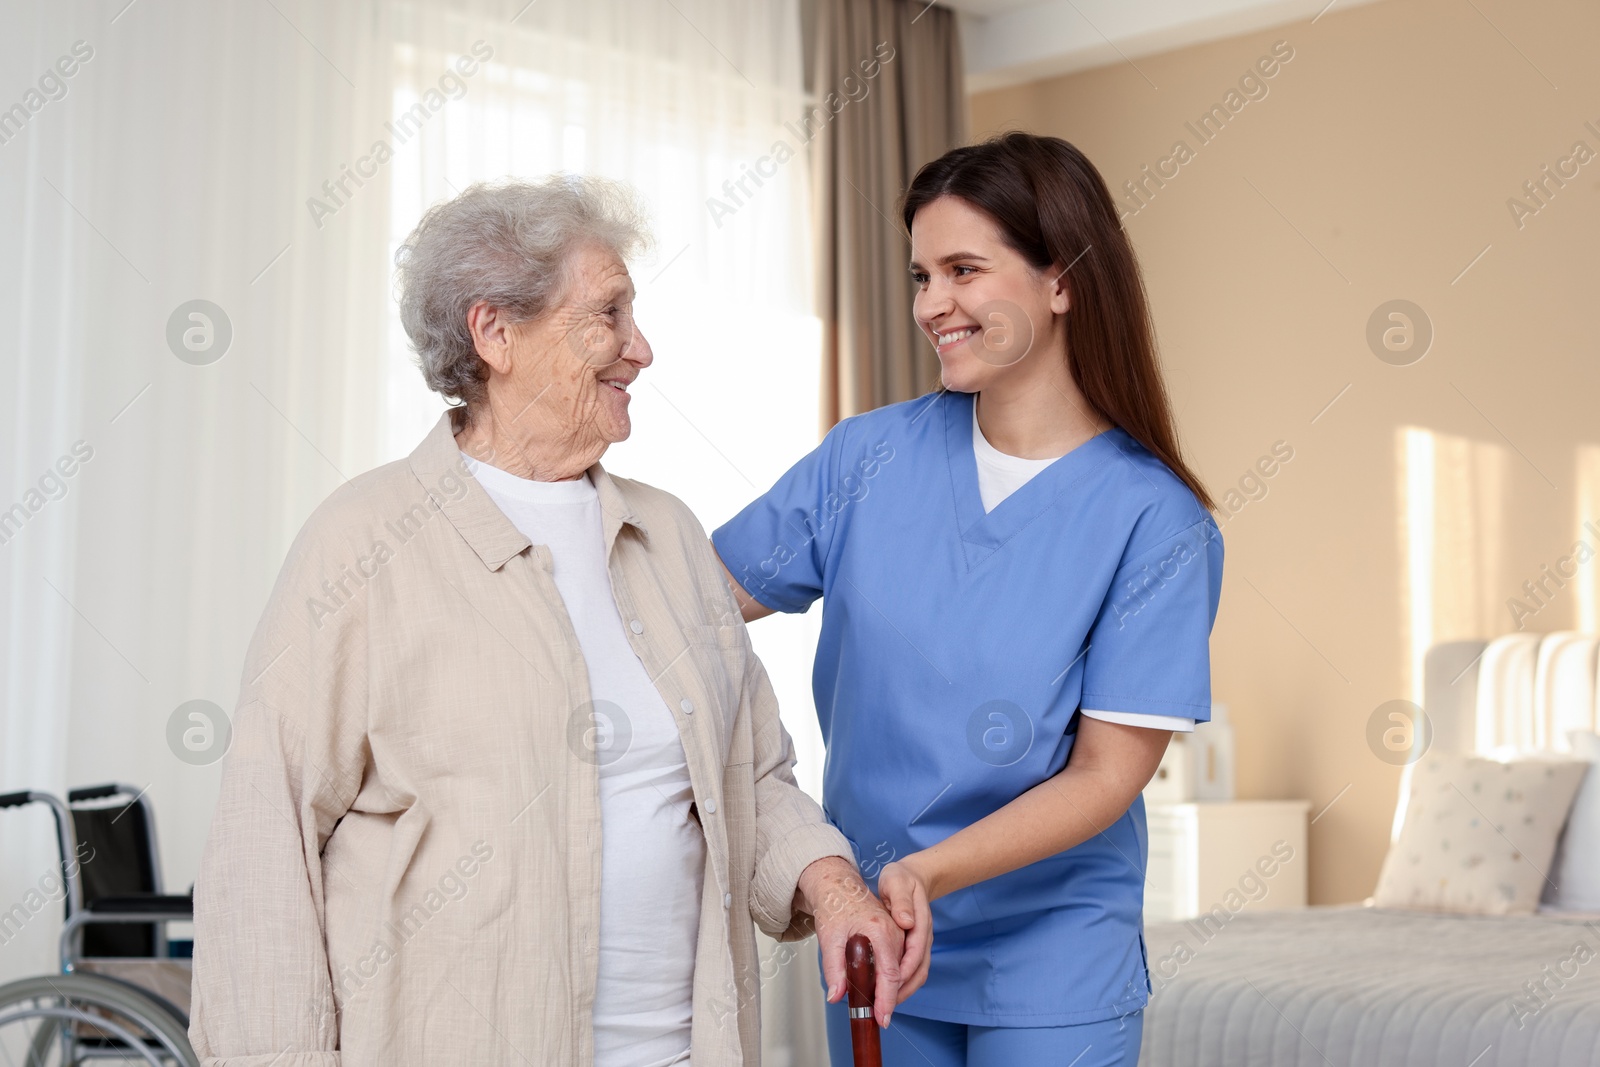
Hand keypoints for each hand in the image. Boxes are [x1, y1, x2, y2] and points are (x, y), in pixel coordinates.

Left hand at [874, 856, 932, 1001]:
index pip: (911, 959)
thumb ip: (901, 901)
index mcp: (918, 923)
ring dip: (900, 994)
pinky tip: (885, 991)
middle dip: (899, 996)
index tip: (886, 1002)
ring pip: (916, 976)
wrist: (911, 876)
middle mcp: (923, 937)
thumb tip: (906, 922)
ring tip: (881, 1007)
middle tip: (881, 1014)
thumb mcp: (896, 882)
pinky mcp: (915, 947)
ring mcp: (921, 943)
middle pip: (917, 974)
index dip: (899, 983)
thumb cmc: (900, 879)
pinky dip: (900, 985)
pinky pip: (911, 971)